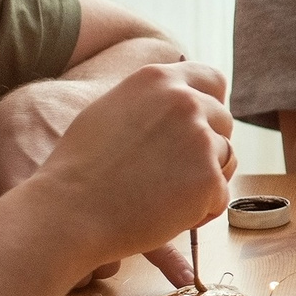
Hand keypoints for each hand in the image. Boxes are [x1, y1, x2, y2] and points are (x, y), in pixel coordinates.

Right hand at [0, 62, 229, 209]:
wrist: (69, 210)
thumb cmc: (80, 168)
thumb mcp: (111, 111)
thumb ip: (150, 103)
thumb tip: (182, 105)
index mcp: (158, 79)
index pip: (211, 80)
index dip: (211, 105)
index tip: (205, 125)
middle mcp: (185, 101)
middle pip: (223, 121)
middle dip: (207, 147)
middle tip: (175, 174)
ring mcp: (200, 139)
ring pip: (225, 158)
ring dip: (205, 178)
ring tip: (164, 196)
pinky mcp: (209, 178)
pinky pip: (220, 195)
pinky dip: (201, 210)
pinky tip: (167, 215)